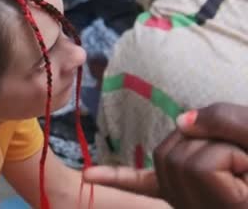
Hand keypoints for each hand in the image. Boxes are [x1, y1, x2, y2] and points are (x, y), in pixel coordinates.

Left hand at [84, 103, 247, 208]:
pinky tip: (89, 176)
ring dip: (200, 143)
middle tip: (245, 158)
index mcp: (228, 206)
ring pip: (167, 154)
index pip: (200, 165)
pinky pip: (145, 183)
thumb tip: (181, 120)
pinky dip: (119, 177)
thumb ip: (229, 121)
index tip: (246, 163)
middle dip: (210, 142)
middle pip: (174, 155)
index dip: (226, 150)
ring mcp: (189, 204)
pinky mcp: (184, 192)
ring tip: (238, 159)